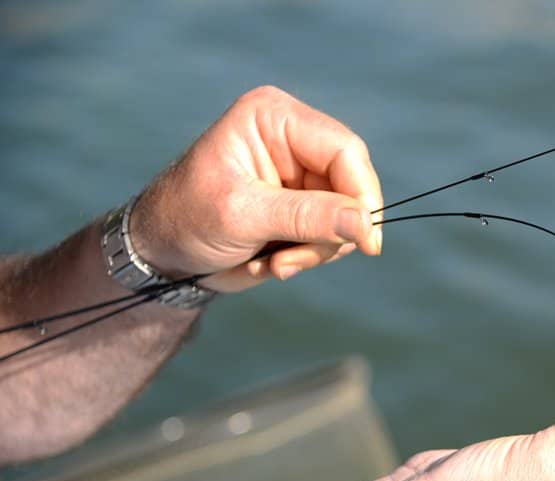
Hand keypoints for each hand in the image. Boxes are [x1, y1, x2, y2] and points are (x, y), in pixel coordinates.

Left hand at [129, 86, 383, 291]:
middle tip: (290, 261)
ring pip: (346, 217)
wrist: (161, 255)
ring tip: (274, 263)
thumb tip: (365, 224)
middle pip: (351, 185)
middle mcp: (293, 138)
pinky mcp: (303, 205)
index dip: (362, 196)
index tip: (367, 243)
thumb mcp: (244, 216)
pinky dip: (307, 256)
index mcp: (274, 117)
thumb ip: (307, 217)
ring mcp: (300, 174)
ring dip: (315, 250)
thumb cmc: (186, 220)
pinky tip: (272, 261)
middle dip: (329, 232)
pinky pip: (332, 234)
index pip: (344, 149)